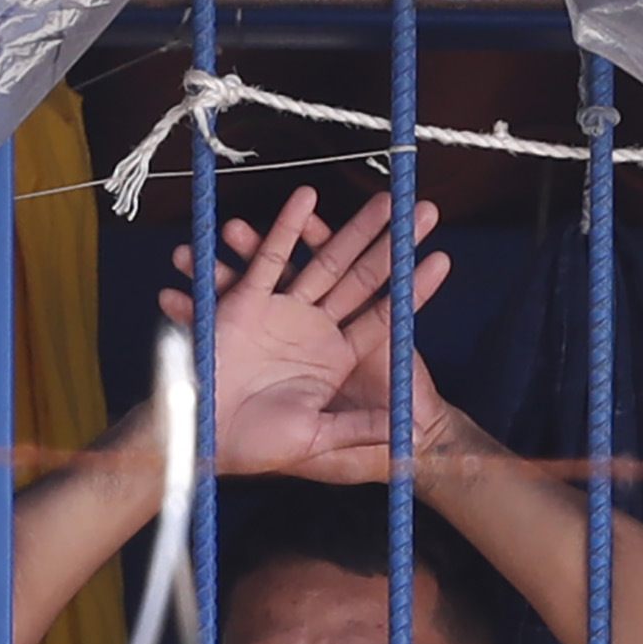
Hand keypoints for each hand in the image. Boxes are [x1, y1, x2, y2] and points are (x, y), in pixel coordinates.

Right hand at [156, 185, 454, 481]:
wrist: (200, 442)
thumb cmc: (256, 446)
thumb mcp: (317, 439)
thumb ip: (361, 428)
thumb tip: (409, 431)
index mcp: (336, 358)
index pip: (384, 315)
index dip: (412, 289)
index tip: (442, 259)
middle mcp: (315, 329)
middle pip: (363, 277)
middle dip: (394, 244)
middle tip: (423, 211)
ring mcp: (283, 312)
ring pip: (326, 261)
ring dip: (354, 229)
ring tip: (385, 200)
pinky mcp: (246, 302)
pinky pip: (270, 259)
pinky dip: (286, 229)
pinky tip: (307, 197)